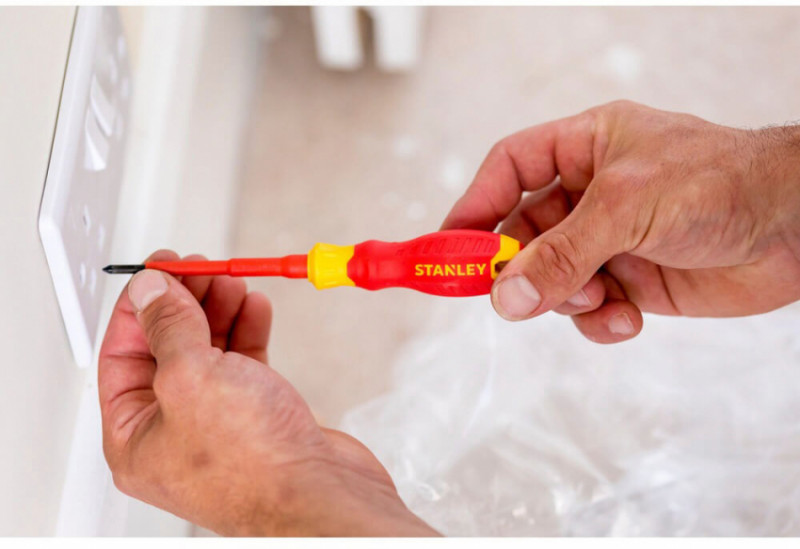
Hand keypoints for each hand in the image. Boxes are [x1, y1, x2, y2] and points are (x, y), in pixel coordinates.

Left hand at [98, 250, 435, 535]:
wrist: (320, 495)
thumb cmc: (255, 466)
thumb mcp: (191, 377)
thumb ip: (168, 326)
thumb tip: (151, 290)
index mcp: (136, 435)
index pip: (122, 354)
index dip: (140, 306)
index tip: (159, 268)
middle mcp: (174, 430)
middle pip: (168, 348)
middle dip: (186, 303)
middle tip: (200, 269)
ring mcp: (218, 423)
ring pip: (209, 351)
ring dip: (219, 311)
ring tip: (231, 283)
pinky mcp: (258, 416)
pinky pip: (244, 362)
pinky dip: (249, 330)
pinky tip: (255, 309)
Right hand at [443, 100, 799, 342]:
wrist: (795, 228)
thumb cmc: (722, 182)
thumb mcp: (629, 207)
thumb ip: (564, 254)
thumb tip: (506, 296)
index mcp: (585, 148)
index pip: (509, 169)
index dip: (475, 204)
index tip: (450, 246)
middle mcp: (590, 194)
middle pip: (523, 233)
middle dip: (520, 268)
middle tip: (509, 298)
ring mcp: (608, 239)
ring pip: (552, 279)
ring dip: (565, 299)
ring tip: (599, 299)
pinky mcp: (630, 280)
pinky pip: (588, 309)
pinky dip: (599, 321)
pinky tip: (627, 317)